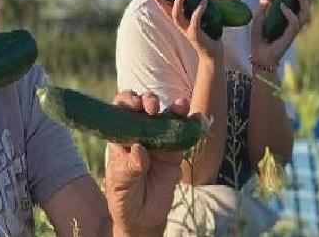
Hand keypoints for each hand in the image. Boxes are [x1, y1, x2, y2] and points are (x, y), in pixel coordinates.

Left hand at [105, 91, 188, 236]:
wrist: (142, 217)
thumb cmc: (124, 195)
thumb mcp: (121, 182)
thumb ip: (130, 166)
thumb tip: (140, 150)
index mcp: (121, 134)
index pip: (122, 109)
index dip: (128, 101)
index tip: (134, 106)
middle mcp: (140, 132)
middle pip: (145, 106)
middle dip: (150, 101)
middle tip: (152, 109)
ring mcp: (159, 139)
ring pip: (168, 116)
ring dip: (175, 108)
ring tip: (181, 106)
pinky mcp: (176, 151)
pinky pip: (185, 135)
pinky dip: (193, 124)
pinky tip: (198, 119)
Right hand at [151, 0, 222, 60]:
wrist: (212, 55)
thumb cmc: (207, 35)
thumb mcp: (199, 17)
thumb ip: (196, 4)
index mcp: (180, 21)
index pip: (165, 8)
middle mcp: (180, 26)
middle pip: (167, 11)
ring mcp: (187, 31)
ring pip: (177, 15)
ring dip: (180, 1)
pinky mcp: (196, 35)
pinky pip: (195, 21)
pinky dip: (199, 10)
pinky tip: (204, 1)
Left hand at [250, 0, 309, 67]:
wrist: (257, 55)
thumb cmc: (259, 38)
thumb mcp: (259, 18)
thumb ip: (264, 4)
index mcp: (287, 20)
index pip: (299, 7)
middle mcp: (293, 25)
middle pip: (306, 9)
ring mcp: (292, 31)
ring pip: (304, 14)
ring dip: (302, 1)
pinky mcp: (290, 36)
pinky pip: (294, 23)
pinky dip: (289, 13)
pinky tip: (282, 6)